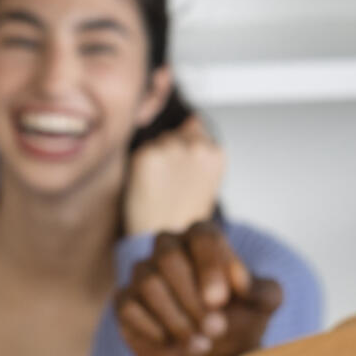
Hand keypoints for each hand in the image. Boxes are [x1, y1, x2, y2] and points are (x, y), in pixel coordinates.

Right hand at [116, 222, 282, 355]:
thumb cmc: (240, 324)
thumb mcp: (263, 309)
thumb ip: (265, 292)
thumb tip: (242, 284)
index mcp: (203, 240)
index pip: (202, 236)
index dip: (210, 266)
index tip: (222, 301)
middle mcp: (169, 249)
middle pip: (169, 258)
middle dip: (193, 298)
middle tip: (216, 329)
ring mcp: (144, 274)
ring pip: (148, 283)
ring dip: (177, 319)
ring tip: (200, 345)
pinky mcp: (125, 301)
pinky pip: (127, 305)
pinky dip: (152, 327)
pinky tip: (170, 342)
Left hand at [122, 115, 226, 237]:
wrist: (169, 237)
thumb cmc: (186, 211)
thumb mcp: (205, 175)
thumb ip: (200, 143)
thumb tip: (192, 119)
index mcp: (215, 152)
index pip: (194, 129)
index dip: (185, 154)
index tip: (185, 174)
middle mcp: (196, 146)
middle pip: (173, 135)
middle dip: (170, 154)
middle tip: (172, 184)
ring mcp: (171, 149)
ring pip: (156, 142)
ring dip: (154, 159)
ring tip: (162, 186)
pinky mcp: (146, 156)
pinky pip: (140, 152)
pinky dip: (140, 167)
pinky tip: (149, 186)